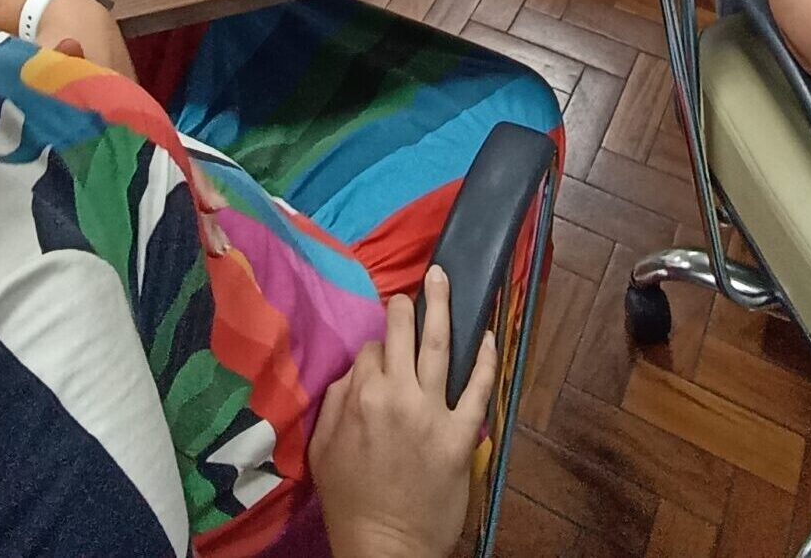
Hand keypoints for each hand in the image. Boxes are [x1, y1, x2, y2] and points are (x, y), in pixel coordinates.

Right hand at [311, 268, 496, 557]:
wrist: (385, 545)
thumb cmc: (349, 500)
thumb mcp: (322, 449)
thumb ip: (334, 403)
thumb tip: (356, 371)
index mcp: (360, 398)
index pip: (372, 350)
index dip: (377, 347)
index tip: (383, 352)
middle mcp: (397, 396)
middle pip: (404, 333)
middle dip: (406, 306)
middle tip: (414, 289)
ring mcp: (432, 412)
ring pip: (440, 346)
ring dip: (442, 306)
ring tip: (444, 279)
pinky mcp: (461, 434)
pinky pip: (477, 386)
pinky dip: (484, 356)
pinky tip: (488, 334)